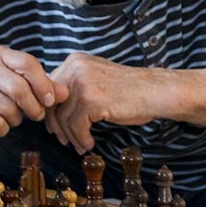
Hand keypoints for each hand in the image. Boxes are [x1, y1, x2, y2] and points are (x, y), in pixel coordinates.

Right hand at [0, 45, 66, 135]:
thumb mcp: (14, 82)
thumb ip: (40, 85)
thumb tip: (64, 93)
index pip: (28, 64)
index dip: (43, 84)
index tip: (49, 100)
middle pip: (20, 88)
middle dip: (34, 107)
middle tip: (36, 115)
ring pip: (9, 109)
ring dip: (16, 119)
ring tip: (10, 117)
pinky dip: (2, 129)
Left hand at [44, 52, 178, 152]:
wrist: (156, 92)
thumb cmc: (129, 90)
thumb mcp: (95, 80)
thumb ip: (74, 87)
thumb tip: (50, 109)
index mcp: (74, 61)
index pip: (50, 89)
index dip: (51, 111)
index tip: (56, 127)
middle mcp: (75, 68)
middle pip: (52, 103)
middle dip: (57, 126)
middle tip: (64, 141)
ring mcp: (82, 83)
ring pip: (64, 118)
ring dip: (71, 136)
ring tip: (80, 146)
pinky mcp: (91, 99)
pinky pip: (77, 126)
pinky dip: (81, 138)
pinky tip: (89, 144)